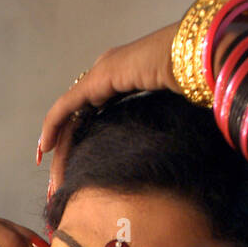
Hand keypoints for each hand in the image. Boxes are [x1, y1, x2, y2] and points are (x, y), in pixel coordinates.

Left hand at [38, 20, 247, 194]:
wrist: (202, 59)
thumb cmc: (200, 86)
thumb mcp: (175, 117)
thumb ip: (162, 132)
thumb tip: (169, 164)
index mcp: (127, 79)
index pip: (94, 117)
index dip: (82, 145)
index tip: (76, 173)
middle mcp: (109, 74)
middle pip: (78, 121)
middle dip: (67, 155)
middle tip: (59, 187)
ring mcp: (102, 73)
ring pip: (70, 118)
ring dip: (60, 151)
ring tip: (53, 181)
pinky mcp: (99, 78)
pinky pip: (66, 108)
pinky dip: (52, 128)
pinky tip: (44, 150)